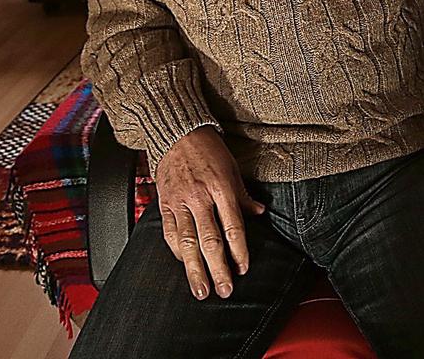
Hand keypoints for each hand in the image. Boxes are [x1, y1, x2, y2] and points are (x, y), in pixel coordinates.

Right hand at [154, 126, 264, 300]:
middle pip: (210, 240)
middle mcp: (200, 197)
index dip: (239, 251)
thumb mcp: (233, 169)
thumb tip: (260, 212)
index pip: (233, 226)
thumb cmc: (208, 150)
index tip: (243, 269)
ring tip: (200, 289)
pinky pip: (169, 232)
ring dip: (194, 269)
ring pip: (187, 242)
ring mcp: (180, 202)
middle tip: (224, 290)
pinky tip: (184, 264)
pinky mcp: (164, 204)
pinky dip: (177, 251)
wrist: (177, 133)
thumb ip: (244, 195)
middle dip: (218, 269)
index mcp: (221, 188)